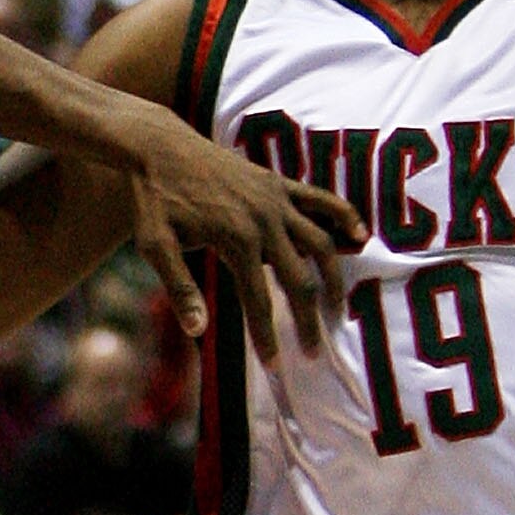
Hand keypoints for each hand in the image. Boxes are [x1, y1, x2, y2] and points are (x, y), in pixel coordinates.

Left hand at [110, 106, 360, 361]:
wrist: (160, 148)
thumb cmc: (154, 200)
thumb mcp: (155, 247)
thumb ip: (179, 289)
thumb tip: (198, 332)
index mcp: (236, 240)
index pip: (260, 300)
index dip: (267, 336)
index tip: (275, 366)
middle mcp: (265, 220)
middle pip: (299, 279)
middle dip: (308, 319)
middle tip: (314, 351)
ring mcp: (276, 199)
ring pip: (321, 243)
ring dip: (333, 278)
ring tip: (337, 308)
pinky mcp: (279, 183)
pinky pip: (321, 200)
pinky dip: (343, 217)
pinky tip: (360, 236)